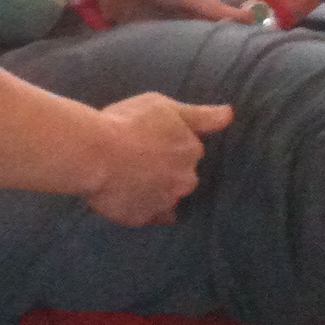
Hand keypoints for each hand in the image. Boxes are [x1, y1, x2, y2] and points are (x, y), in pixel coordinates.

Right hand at [88, 93, 233, 225]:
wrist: (94, 153)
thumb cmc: (127, 122)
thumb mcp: (164, 106)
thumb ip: (200, 115)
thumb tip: (230, 114)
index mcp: (191, 151)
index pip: (190, 150)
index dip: (169, 144)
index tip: (151, 139)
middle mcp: (185, 180)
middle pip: (181, 177)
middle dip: (166, 170)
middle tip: (139, 158)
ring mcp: (165, 202)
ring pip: (167, 198)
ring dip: (155, 190)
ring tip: (130, 176)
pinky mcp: (142, 218)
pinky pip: (148, 216)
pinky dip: (142, 208)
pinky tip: (129, 196)